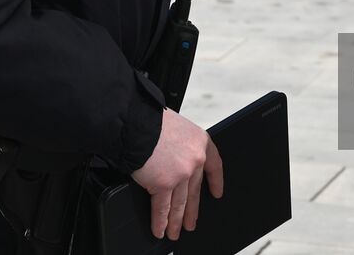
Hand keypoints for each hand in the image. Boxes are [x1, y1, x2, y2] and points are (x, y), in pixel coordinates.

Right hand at [131, 109, 223, 240]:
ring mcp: (181, 174)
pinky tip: (160, 229)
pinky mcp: (164, 184)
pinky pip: (162, 208)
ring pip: (179, 203)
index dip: (215, 181)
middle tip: (191, 223)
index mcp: (200, 142)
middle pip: (195, 190)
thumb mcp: (176, 128)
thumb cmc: (151, 121)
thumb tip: (175, 162)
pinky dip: (160, 221)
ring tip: (174, 232)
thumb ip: (181, 146)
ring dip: (176, 221)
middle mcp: (195, 159)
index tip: (216, 193)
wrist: (136, 123)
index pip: (214, 165)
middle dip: (192, 211)